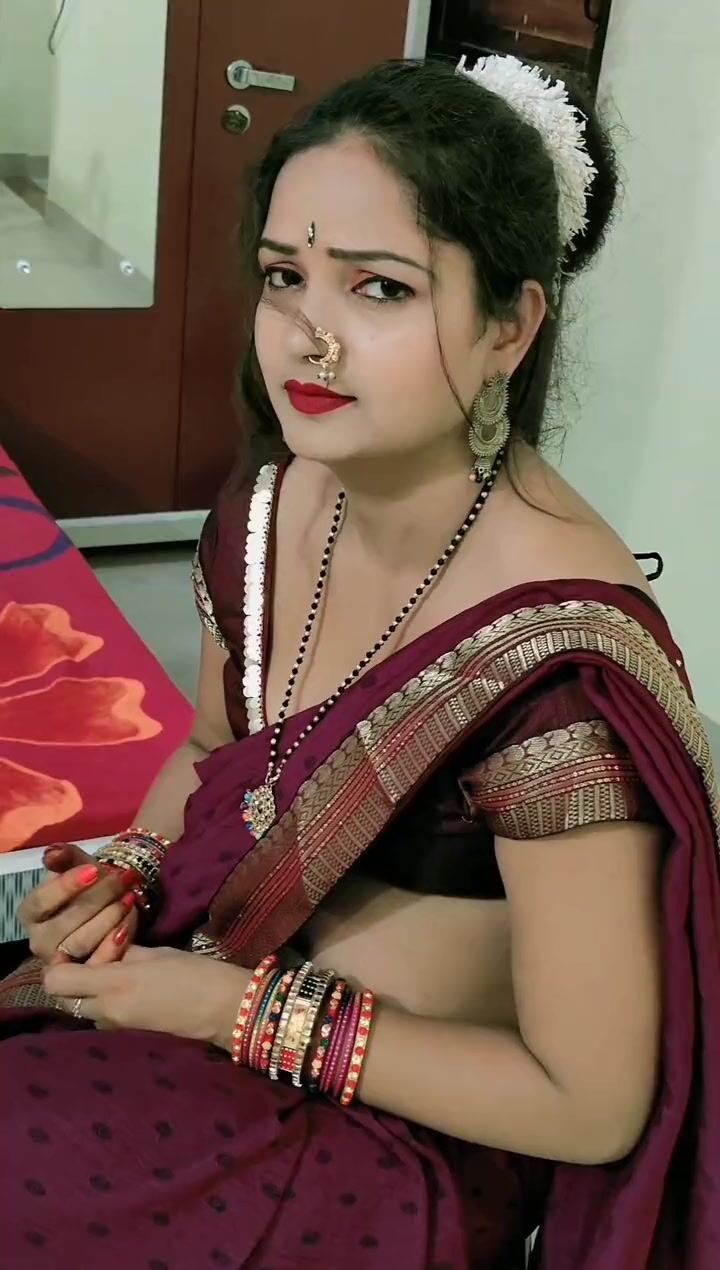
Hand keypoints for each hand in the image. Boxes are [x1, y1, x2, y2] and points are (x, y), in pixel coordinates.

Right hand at [18, 844, 139, 966]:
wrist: (111, 904)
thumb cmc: (90, 885)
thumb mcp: (79, 866)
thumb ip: (66, 857)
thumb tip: (52, 853)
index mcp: (31, 913)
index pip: (39, 902)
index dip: (66, 886)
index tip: (94, 870)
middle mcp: (39, 941)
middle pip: (63, 925)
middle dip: (96, 899)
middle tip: (122, 880)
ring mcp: (60, 962)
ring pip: (80, 944)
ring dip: (108, 919)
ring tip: (129, 899)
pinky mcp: (83, 976)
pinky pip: (96, 965)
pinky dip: (114, 944)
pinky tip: (128, 924)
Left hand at [43, 945, 250, 1049]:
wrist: (225, 1009)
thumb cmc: (195, 974)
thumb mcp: (155, 953)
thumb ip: (122, 950)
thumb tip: (103, 945)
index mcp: (112, 985)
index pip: (55, 980)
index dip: (59, 963)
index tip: (77, 949)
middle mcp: (105, 1012)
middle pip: (64, 997)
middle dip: (73, 978)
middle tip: (96, 958)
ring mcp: (114, 1028)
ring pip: (83, 1008)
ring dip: (90, 991)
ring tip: (118, 971)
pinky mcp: (127, 1036)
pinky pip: (101, 1017)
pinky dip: (106, 1002)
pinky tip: (131, 989)